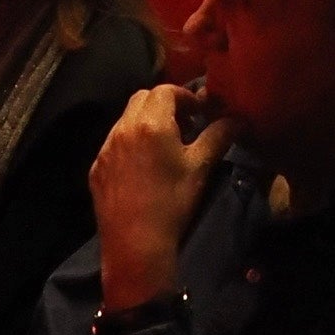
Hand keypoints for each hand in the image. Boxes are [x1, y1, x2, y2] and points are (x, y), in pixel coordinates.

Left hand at [90, 81, 230, 312]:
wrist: (136, 244)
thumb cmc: (173, 202)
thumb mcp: (200, 168)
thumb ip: (219, 136)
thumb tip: (238, 119)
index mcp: (150, 123)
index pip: (165, 90)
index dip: (185, 96)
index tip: (200, 112)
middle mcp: (123, 129)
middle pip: (142, 99)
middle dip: (164, 104)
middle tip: (184, 125)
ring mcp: (105, 149)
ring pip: (125, 120)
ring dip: (145, 123)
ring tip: (164, 147)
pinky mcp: (96, 169)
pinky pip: (114, 144)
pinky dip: (130, 144)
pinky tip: (143, 168)